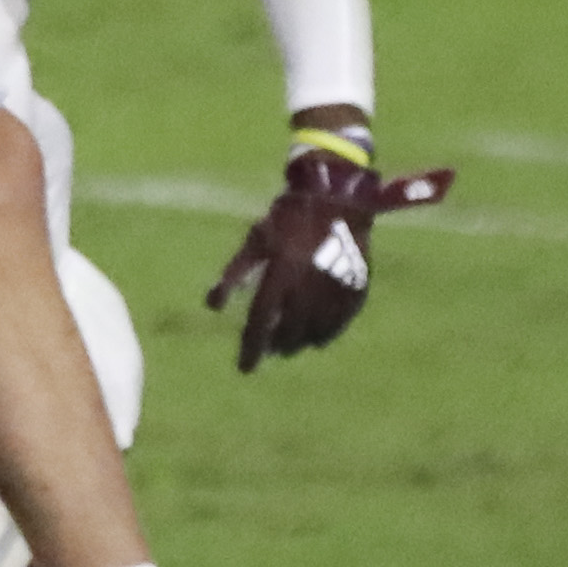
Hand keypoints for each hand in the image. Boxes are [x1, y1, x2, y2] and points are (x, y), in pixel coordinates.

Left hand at [206, 149, 453, 372]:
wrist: (337, 198)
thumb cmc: (287, 218)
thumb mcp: (255, 240)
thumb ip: (233, 274)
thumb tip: (211, 306)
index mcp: (280, 272)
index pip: (261, 322)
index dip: (251, 348)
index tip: (245, 368)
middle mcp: (308, 285)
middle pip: (288, 332)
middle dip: (275, 346)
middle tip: (268, 350)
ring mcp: (335, 289)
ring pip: (313, 333)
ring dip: (297, 343)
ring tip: (287, 345)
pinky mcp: (356, 290)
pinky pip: (338, 325)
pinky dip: (323, 335)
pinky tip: (313, 336)